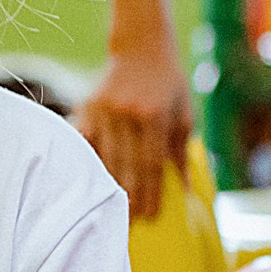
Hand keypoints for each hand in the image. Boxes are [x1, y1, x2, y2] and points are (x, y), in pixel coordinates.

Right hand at [78, 36, 192, 219]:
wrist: (140, 46)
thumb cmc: (168, 83)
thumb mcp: (183, 113)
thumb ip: (181, 152)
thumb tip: (185, 190)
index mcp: (155, 115)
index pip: (151, 163)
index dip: (150, 193)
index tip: (150, 217)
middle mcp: (127, 112)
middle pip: (127, 165)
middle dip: (129, 197)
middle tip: (130, 224)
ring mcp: (104, 109)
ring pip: (104, 157)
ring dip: (108, 186)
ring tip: (112, 211)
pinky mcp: (87, 106)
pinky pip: (85, 141)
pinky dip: (89, 163)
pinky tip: (88, 183)